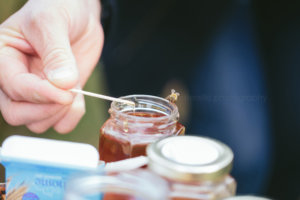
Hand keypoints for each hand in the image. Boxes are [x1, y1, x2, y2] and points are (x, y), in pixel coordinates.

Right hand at [0, 0, 102, 132]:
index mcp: (4, 57)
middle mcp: (16, 78)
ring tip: (74, 93)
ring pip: (37, 122)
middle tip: (68, 96)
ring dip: (58, 114)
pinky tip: (78, 101)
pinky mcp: (57, 96)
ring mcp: (38, 90)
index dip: (40, 94)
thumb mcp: (53, 21)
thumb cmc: (59, 7)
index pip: (14, 87)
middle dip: (44, 110)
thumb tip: (61, 84)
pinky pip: (59, 122)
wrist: (79, 14)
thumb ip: (56, 53)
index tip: (65, 92)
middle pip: (16, 113)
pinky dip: (70, 117)